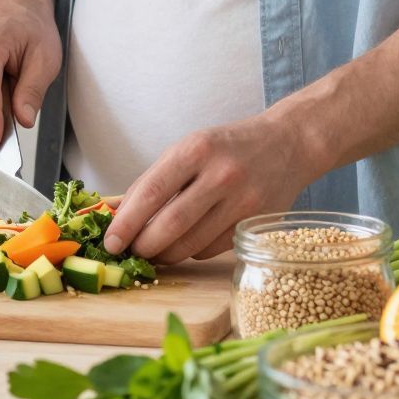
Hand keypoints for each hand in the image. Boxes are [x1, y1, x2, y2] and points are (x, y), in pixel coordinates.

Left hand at [103, 114, 330, 265]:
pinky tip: (188, 241)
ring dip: (165, 254)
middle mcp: (221, 175)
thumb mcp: (189, 149)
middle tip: (131, 251)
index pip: (152, 193)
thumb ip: (153, 181)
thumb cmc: (228, 147)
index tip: (110, 241)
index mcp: (196, 150)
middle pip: (170, 225)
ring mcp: (242, 202)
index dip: (127, 222)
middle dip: (143, 245)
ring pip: (190, 245)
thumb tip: (116, 213)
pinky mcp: (253, 225)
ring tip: (154, 250)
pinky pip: (210, 250)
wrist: (288, 144)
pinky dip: (192, 251)